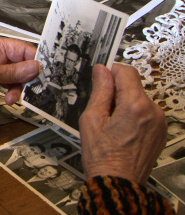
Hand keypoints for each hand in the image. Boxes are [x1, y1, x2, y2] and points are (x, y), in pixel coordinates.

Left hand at [0, 35, 39, 104]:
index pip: (25, 51)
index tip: (41, 75)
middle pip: (22, 68)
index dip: (34, 62)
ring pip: (14, 80)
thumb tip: (35, 67)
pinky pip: (3, 89)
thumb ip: (13, 72)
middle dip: (22, 81)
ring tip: (7, 99)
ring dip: (12, 90)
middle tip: (21, 92)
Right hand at [79, 64, 166, 184]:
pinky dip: (134, 117)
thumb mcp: (92, 119)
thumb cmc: (102, 156)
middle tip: (103, 113)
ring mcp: (160, 122)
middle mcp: (153, 111)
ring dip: (126, 105)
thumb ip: (100, 91)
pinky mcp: (161, 131)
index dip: (110, 73)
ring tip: (113, 127)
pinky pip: (146, 113)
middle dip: (117, 93)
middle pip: (133, 86)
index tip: (101, 81)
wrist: (117, 182)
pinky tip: (123, 133)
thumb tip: (102, 70)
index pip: (126, 72)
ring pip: (139, 100)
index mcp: (135, 105)